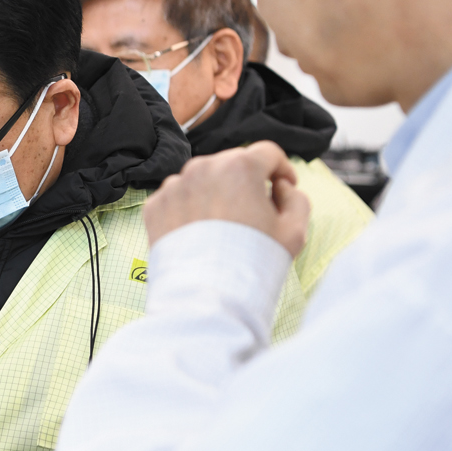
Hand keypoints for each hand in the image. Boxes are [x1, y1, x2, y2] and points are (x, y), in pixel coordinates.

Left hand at [143, 141, 309, 255]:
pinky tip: (200, 237)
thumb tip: (281, 188)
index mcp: (240, 166)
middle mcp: (203, 167)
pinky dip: (189, 212)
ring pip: (202, 181)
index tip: (283, 185)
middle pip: (232, 165)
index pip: (267, 153)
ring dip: (215, 195)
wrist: (207, 297)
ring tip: (223, 230)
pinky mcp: (155, 206)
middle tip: (254, 213)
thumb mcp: (294, 231)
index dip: (281, 169)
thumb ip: (296, 198)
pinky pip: (178, 200)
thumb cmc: (252, 264)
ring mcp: (175, 186)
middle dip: (246, 183)